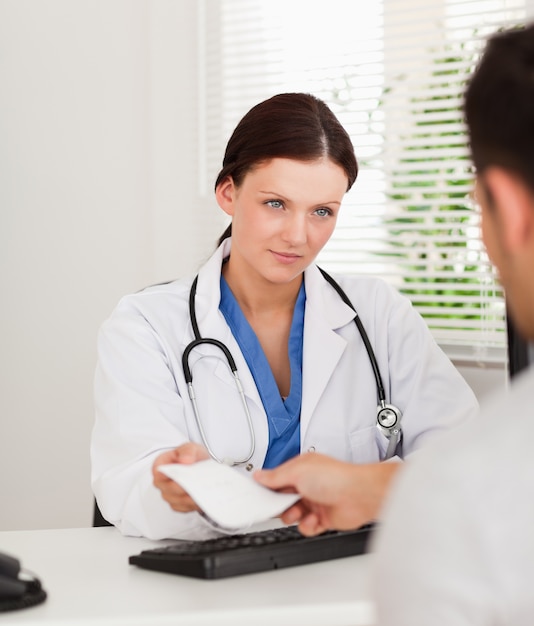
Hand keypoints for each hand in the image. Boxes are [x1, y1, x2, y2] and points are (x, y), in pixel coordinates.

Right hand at [152, 442, 209, 512]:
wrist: (202, 467)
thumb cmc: (193, 457)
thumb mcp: (192, 448)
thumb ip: (188, 451)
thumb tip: (185, 460)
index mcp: (161, 464)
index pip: (158, 471)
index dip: (168, 475)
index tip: (180, 476)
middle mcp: (162, 481)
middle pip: (168, 488)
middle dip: (182, 487)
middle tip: (194, 484)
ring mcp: (168, 494)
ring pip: (176, 500)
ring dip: (189, 498)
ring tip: (201, 492)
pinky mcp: (177, 504)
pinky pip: (183, 508)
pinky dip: (192, 505)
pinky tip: (201, 499)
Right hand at [254, 453, 400, 535]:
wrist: (359, 495)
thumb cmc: (335, 477)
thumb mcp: (297, 472)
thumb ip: (275, 477)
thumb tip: (260, 476)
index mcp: (300, 469)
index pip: (277, 480)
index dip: (268, 488)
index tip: (260, 496)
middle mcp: (307, 485)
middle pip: (283, 499)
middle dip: (280, 505)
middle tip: (280, 505)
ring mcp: (315, 502)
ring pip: (293, 515)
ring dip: (294, 516)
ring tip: (299, 511)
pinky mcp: (322, 518)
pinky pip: (306, 527)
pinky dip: (307, 526)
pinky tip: (313, 519)